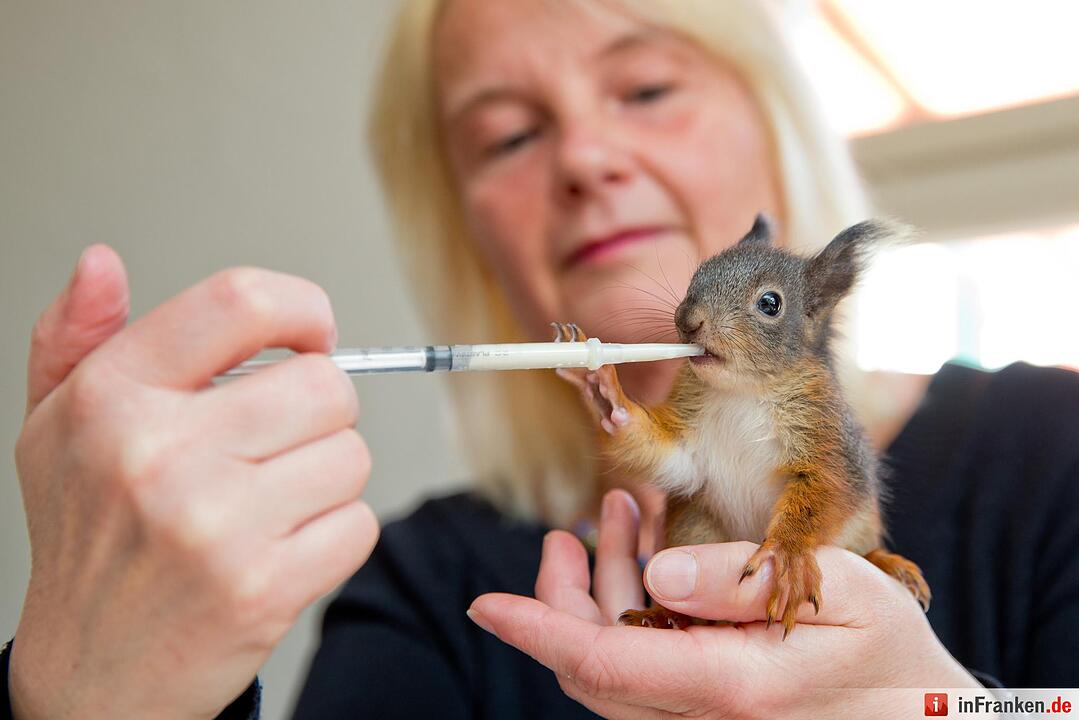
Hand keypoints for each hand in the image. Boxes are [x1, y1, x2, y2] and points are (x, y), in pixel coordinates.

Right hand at [10, 246, 378, 719]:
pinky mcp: (264, 589)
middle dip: (320, 411)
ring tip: (270, 503)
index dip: (303, 308)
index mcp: (113, 398)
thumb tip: (101, 262)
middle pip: (326, 386)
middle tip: (278, 443)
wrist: (90, 679)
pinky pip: (359, 525)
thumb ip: (77, 336)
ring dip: (327, 477)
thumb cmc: (86, 541)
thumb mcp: (53, 426)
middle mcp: (161, 456)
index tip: (313, 335)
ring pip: (351, 455)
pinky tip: (281, 548)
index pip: (241, 302)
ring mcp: (216, 527)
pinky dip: (335, 535)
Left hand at [469, 490, 979, 718]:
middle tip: (574, 527)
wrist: (919, 719)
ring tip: (627, 513)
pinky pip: (647, 662)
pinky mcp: (708, 705)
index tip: (484, 603)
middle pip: (590, 661)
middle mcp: (699, 711)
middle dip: (564, 592)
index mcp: (725, 684)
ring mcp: (700, 714)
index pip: (599, 660)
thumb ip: (742, 579)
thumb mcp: (842, 592)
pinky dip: (636, 606)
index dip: (535, 627)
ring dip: (607, 584)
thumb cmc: (892, 655)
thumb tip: (657, 569)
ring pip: (615, 658)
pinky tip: (656, 553)